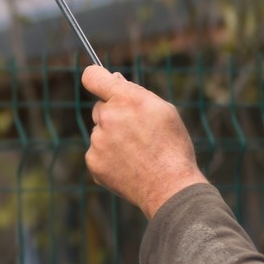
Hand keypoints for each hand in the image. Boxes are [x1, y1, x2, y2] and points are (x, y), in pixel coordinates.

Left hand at [83, 65, 207, 218]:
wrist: (170, 187)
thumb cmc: (172, 147)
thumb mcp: (163, 111)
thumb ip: (135, 93)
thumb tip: (114, 79)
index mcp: (126, 100)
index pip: (92, 76)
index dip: (96, 77)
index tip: (100, 82)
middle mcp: (108, 117)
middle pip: (100, 108)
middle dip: (113, 115)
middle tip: (137, 132)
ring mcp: (98, 140)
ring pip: (100, 132)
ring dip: (113, 138)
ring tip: (138, 153)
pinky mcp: (93, 160)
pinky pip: (97, 152)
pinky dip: (109, 157)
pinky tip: (129, 165)